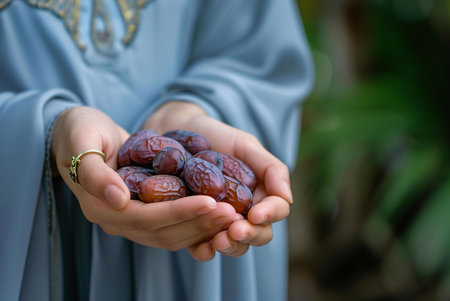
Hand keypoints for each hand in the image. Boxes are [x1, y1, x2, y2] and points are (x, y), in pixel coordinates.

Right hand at [51, 106, 240, 251]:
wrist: (79, 135)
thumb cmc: (79, 133)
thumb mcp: (81, 142)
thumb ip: (94, 172)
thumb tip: (118, 199)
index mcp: (101, 208)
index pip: (147, 218)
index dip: (180, 211)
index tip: (211, 201)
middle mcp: (118, 221)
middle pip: (164, 232)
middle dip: (199, 222)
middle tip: (231, 211)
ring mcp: (131, 220)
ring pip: (172, 234)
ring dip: (203, 226)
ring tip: (232, 213)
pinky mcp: (144, 213)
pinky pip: (173, 226)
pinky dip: (196, 221)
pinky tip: (219, 211)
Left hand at [144, 102, 291, 259]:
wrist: (178, 132)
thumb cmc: (217, 136)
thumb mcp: (245, 145)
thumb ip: (270, 168)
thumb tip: (288, 198)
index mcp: (262, 194)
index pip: (277, 210)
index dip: (270, 214)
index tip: (255, 214)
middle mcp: (245, 212)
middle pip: (259, 233)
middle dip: (251, 235)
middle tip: (236, 230)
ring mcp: (221, 222)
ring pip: (236, 245)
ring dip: (231, 246)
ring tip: (219, 240)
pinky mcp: (196, 228)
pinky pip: (204, 247)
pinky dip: (205, 252)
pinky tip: (202, 247)